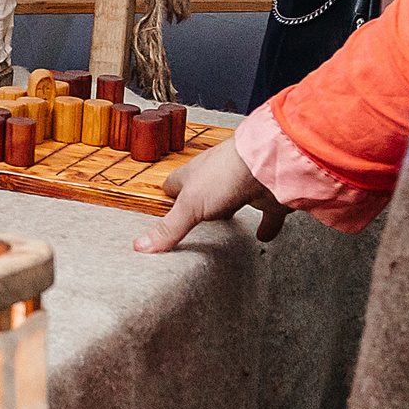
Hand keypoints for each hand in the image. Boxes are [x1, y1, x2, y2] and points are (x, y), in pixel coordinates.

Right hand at [134, 138, 288, 251]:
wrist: (269, 163)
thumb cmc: (224, 174)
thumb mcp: (188, 205)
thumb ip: (168, 228)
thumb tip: (139, 246)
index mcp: (193, 175)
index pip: (173, 185)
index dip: (168, 196)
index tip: (162, 208)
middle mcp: (217, 178)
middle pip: (203, 191)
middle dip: (199, 203)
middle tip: (193, 219)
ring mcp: (242, 186)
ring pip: (233, 200)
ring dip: (230, 210)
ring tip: (225, 224)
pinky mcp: (266, 197)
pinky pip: (266, 215)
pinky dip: (266, 226)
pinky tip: (263, 236)